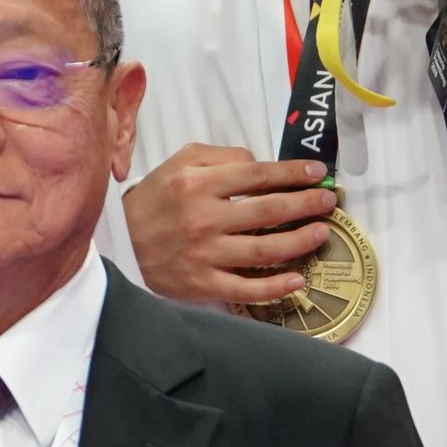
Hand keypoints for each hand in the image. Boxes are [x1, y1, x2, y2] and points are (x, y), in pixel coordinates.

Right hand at [122, 143, 336, 305]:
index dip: (293, 174)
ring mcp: (204, 254)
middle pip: (269, 211)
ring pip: (265, 251)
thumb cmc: (154, 200)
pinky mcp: (202, 284)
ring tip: (321, 233)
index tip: (317, 174)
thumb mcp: (179, 162)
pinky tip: (297, 280)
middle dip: (306, 205)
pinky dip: (275, 288)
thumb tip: (260, 165)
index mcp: (197, 183)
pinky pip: (246, 289)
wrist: (118, 242)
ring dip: (301, 242)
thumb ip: (221, 157)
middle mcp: (204, 218)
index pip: (257, 175)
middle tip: (328, 202)